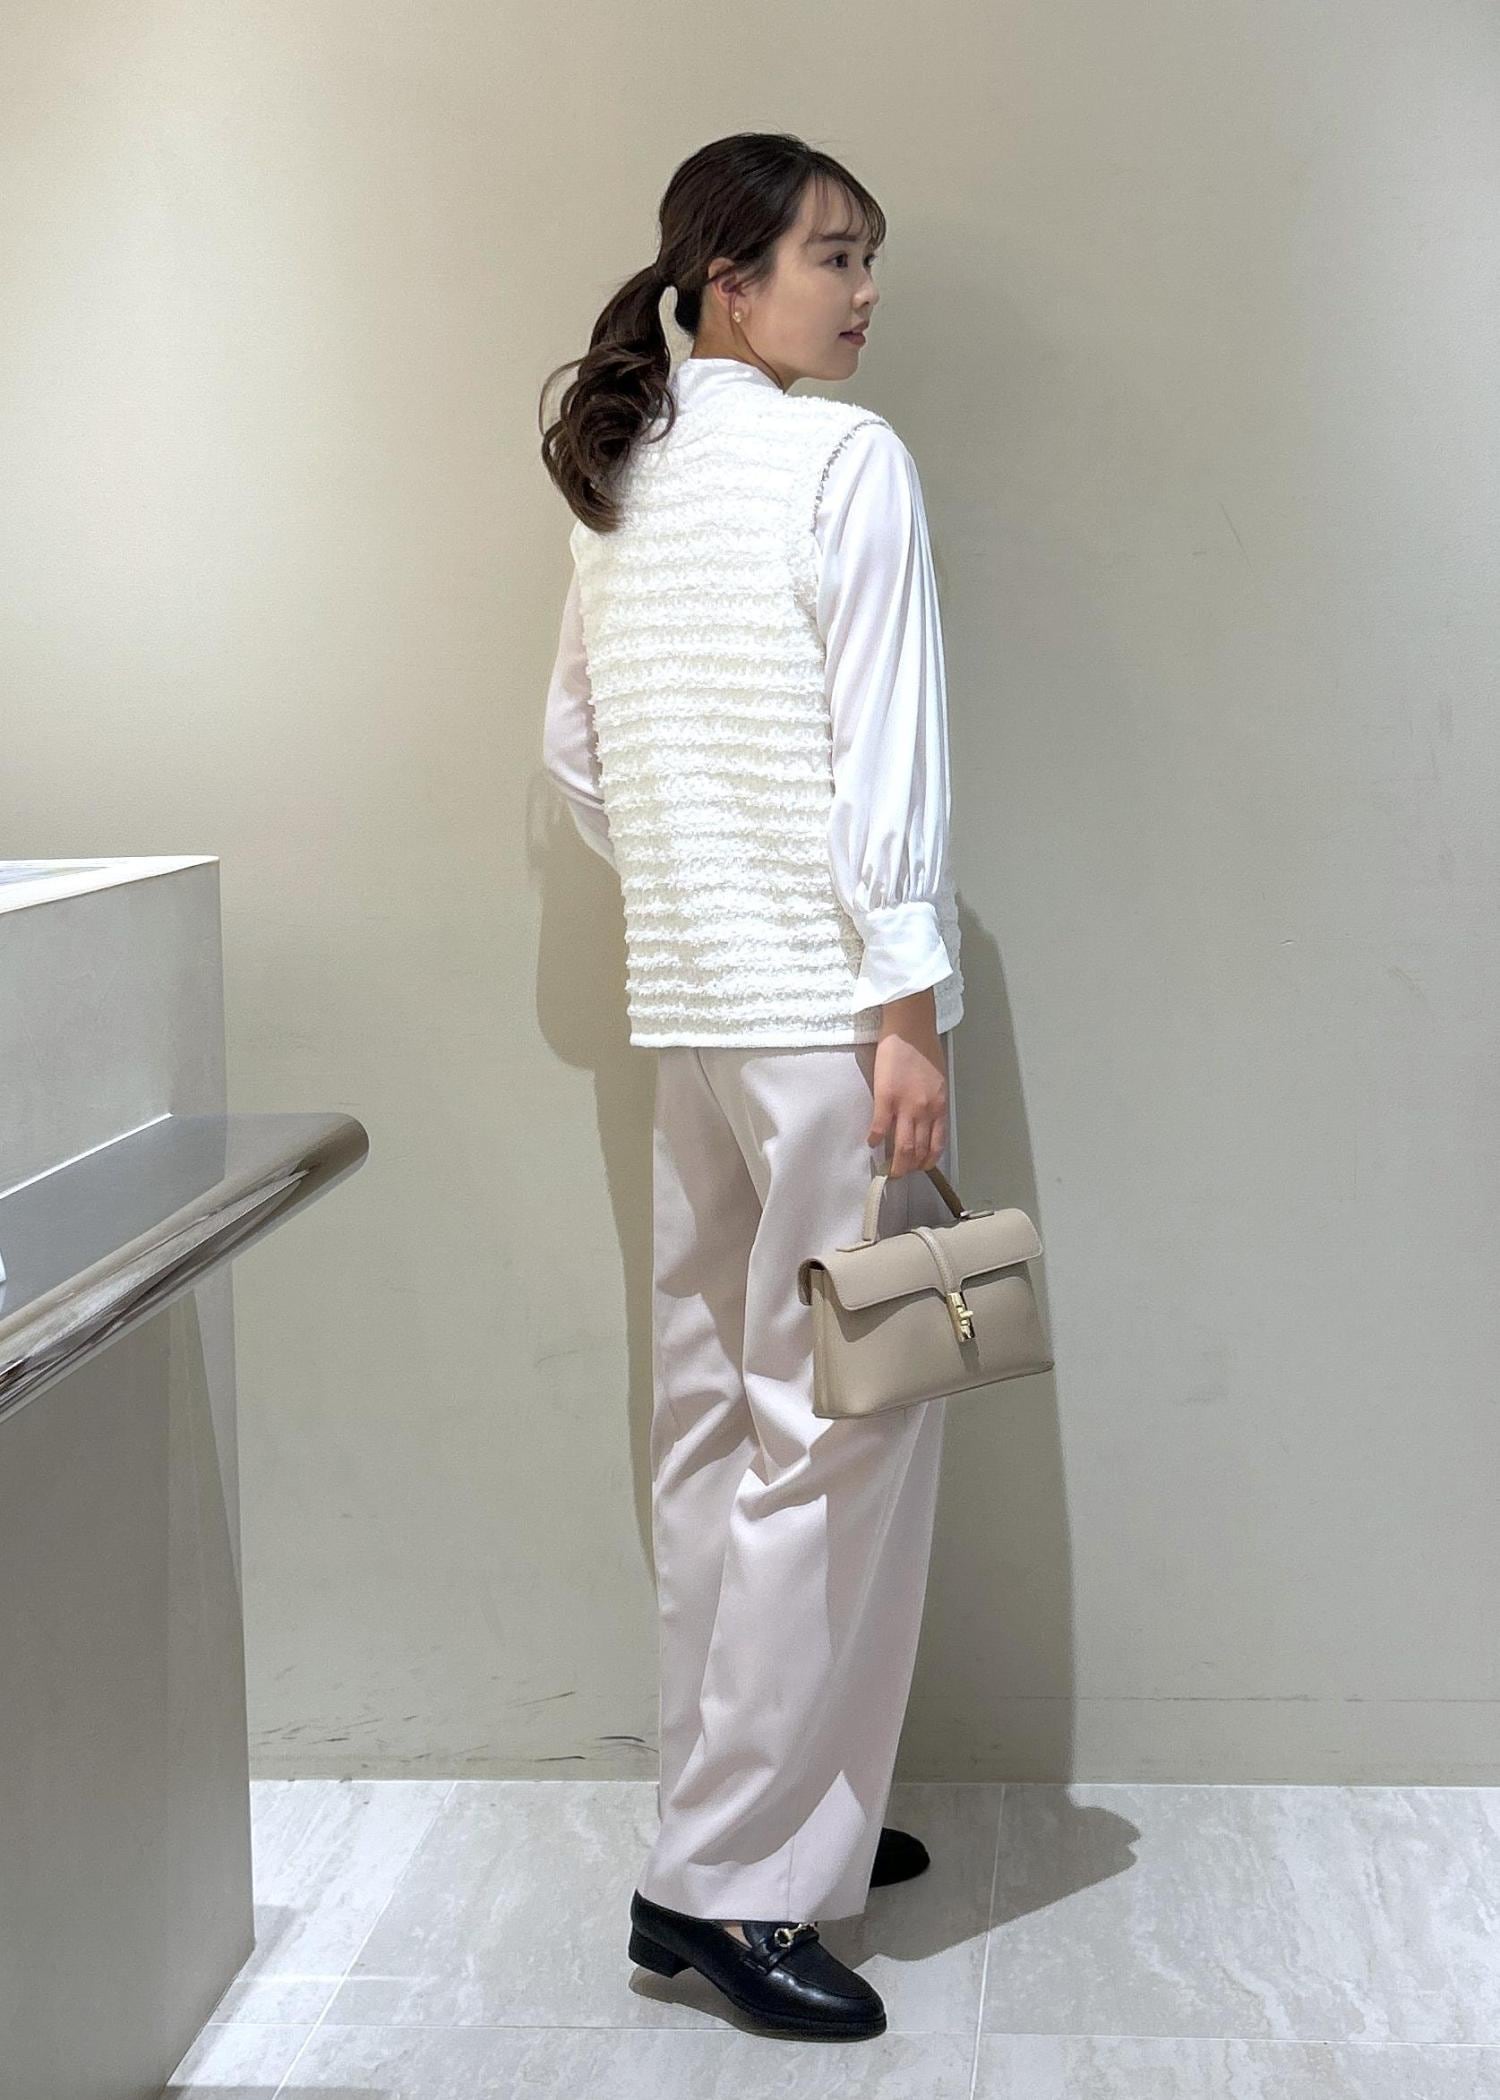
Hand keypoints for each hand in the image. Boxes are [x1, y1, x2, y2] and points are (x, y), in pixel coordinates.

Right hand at [867, 987, 946, 1176]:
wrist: (911, 1028)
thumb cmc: (925, 1049)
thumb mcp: (939, 1080)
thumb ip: (933, 1102)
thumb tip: (925, 1119)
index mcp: (940, 1107)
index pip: (936, 1144)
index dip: (927, 1161)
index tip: (920, 1168)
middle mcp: (925, 1111)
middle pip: (917, 1150)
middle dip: (909, 1168)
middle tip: (900, 1174)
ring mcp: (906, 1106)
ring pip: (901, 1146)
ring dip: (894, 1162)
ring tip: (888, 1168)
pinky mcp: (886, 1098)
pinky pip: (880, 1127)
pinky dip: (875, 1139)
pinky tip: (871, 1143)